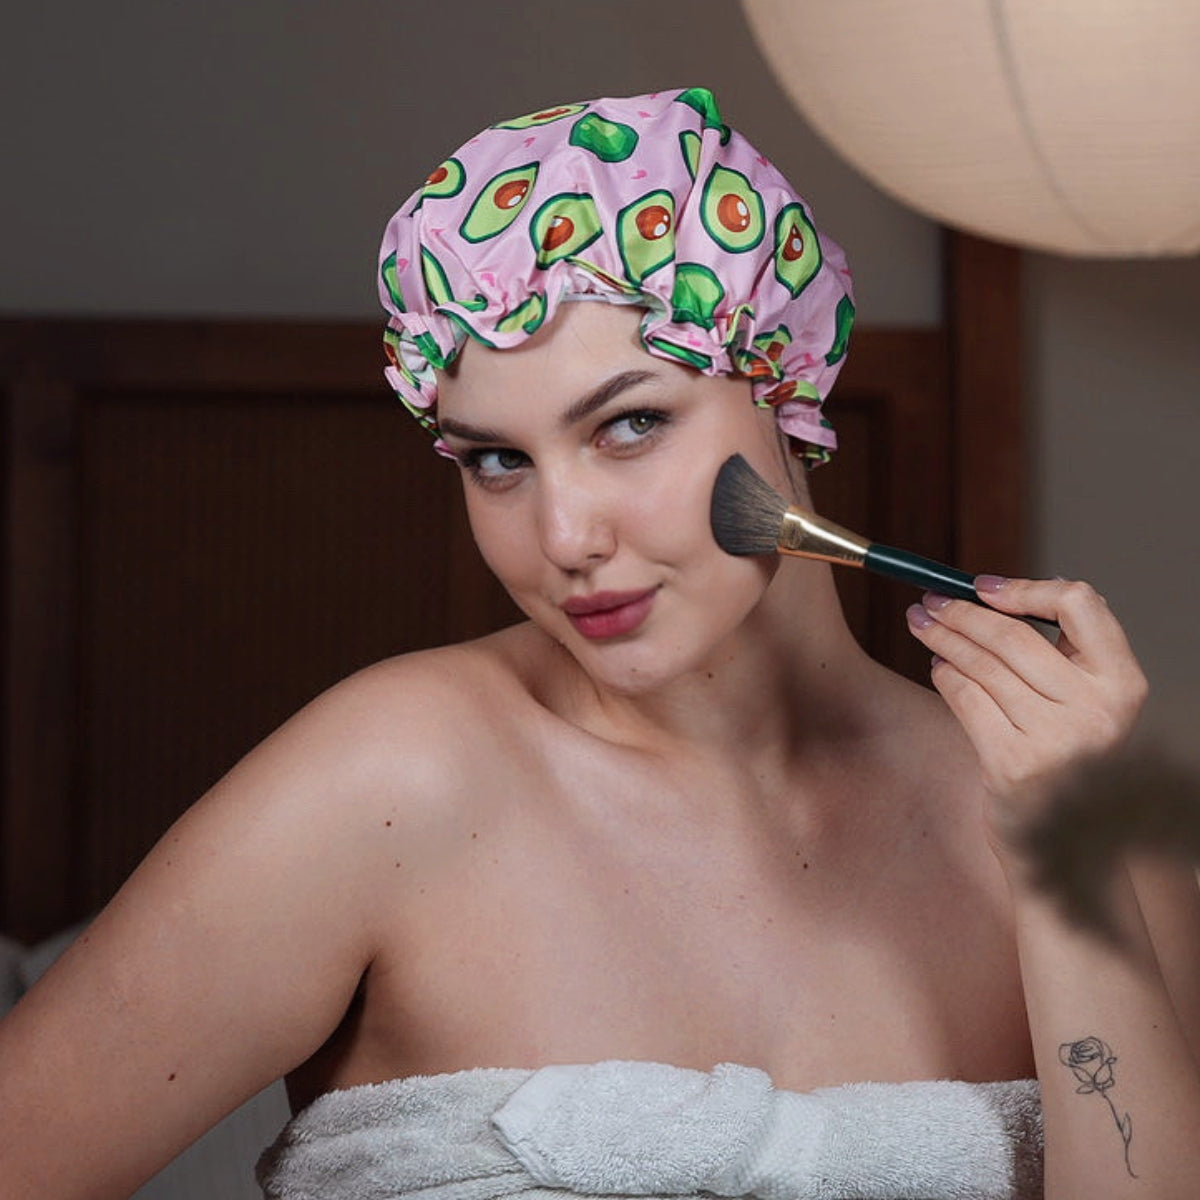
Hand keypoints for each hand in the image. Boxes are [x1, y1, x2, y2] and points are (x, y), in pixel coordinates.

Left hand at [905, 576, 1147, 858]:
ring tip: (920, 624)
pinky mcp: (1014, 767)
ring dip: (943, 639)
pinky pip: (967, 701)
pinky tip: (936, 667)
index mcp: (1124, 684)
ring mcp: (1056, 741)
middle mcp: (1098, 710)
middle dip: (961, 612)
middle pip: (1014, 636)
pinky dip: (945, 677)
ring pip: (983, 667)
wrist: (1068, 848)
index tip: (982, 587)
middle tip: (928, 599)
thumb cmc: (1069, 762)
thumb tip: (996, 595)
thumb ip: (1062, 657)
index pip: (1082, 605)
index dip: (1027, 588)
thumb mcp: (1087, 707)